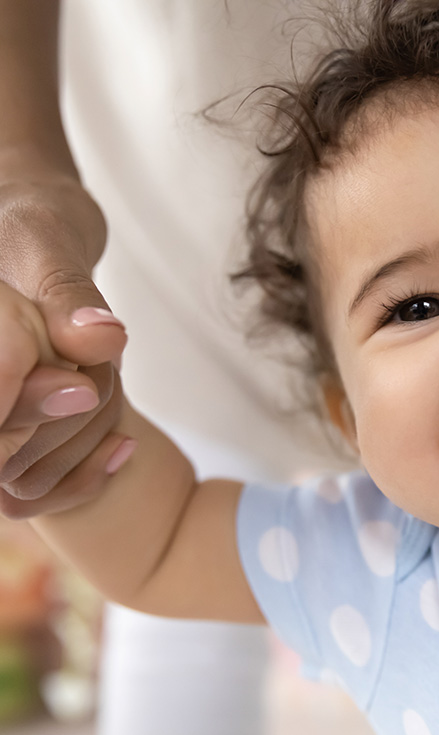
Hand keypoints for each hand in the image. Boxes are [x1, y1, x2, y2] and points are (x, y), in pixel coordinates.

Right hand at [0, 174, 130, 517]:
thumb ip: (69, 293)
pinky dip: (84, 478)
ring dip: (83, 441)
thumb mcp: (46, 244)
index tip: (85, 376)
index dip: (32, 399)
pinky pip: (29, 497)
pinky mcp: (3, 450)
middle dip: (69, 414)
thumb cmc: (33, 231)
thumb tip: (102, 340)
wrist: (32, 250)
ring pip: (19, 479)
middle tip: (96, 371)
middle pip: (6, 453)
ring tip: (105, 385)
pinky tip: (124, 445)